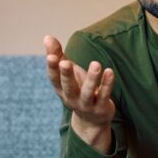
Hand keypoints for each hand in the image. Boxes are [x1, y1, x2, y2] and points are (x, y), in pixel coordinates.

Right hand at [43, 35, 114, 152]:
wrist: (92, 120)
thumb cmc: (78, 89)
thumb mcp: (68, 73)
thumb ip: (58, 55)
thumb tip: (47, 36)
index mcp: (61, 89)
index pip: (54, 78)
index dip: (52, 68)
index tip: (50, 56)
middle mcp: (71, 98)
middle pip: (68, 87)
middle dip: (66, 75)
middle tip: (65, 63)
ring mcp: (86, 104)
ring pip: (87, 92)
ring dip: (92, 78)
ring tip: (96, 64)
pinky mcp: (101, 107)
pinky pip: (104, 94)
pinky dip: (107, 84)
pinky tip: (109, 71)